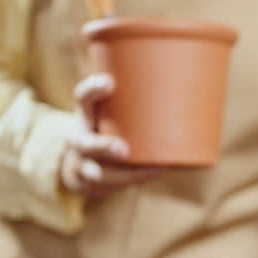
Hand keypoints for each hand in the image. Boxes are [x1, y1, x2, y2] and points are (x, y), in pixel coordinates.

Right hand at [58, 74, 160, 197]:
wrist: (79, 164)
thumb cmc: (103, 127)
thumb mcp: (107, 108)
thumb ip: (131, 94)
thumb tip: (178, 73)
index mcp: (84, 116)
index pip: (83, 100)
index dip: (92, 91)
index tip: (108, 82)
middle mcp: (80, 141)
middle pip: (86, 145)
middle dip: (103, 147)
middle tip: (122, 149)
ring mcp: (86, 166)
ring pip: (98, 174)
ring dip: (124, 174)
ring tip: (153, 169)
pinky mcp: (97, 184)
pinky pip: (116, 185)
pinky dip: (138, 178)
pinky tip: (159, 170)